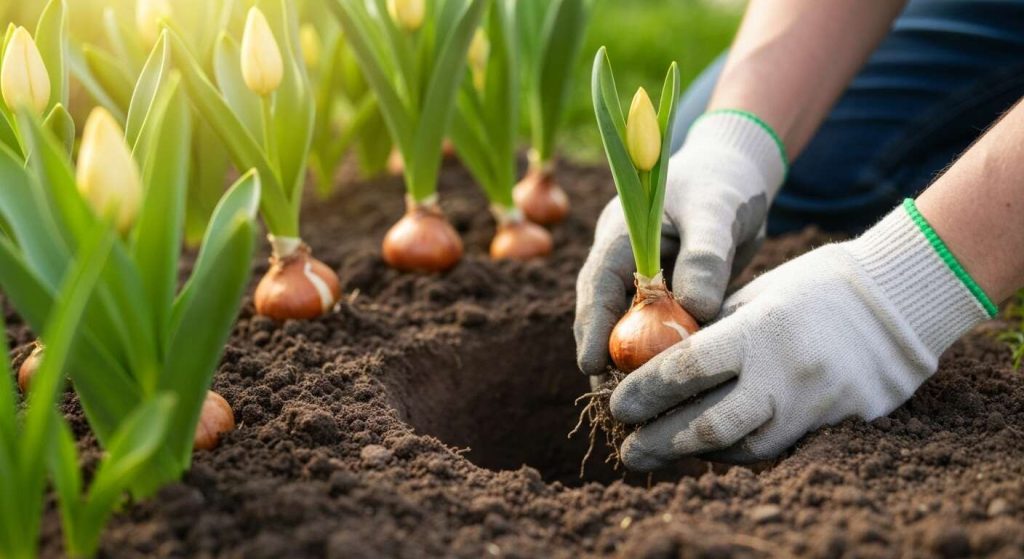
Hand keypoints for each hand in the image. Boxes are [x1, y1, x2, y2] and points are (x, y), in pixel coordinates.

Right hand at [575, 112, 786, 377]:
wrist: (738, 177)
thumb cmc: (723, 186)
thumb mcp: (716, 213)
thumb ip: (705, 257)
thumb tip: (695, 310)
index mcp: (621, 234)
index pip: (598, 284)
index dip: (592, 326)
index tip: (591, 364)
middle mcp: (623, 261)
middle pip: (602, 313)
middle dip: (604, 353)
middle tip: (614, 396)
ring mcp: (641, 280)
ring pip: (626, 325)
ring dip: (631, 359)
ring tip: (638, 401)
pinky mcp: (664, 295)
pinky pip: (654, 329)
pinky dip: (659, 354)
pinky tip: (669, 385)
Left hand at [609, 205, 990, 470]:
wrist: (896, 301)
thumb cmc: (811, 288)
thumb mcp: (754, 295)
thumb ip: (710, 332)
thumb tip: (653, 362)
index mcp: (758, 330)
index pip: (687, 369)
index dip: (644, 392)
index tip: (615, 404)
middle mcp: (784, 373)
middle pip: (708, 425)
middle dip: (658, 441)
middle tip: (626, 450)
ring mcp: (812, 405)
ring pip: (740, 448)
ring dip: (693, 453)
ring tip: (659, 450)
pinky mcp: (834, 425)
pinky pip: (773, 449)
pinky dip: (735, 452)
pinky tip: (709, 449)